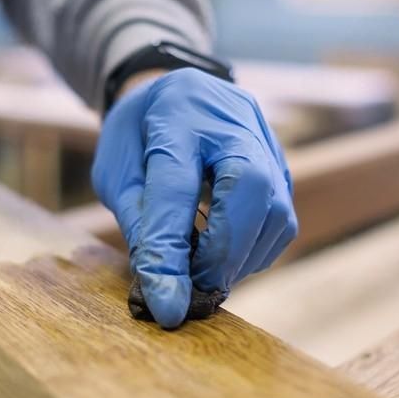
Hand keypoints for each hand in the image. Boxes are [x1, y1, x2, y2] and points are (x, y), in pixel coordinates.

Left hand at [92, 68, 296, 328]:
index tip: (168, 307)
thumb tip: (163, 289)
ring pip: (277, 211)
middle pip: (251, 189)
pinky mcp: (283, 164)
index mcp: (175, 114)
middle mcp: (230, 119)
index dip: (171, 250)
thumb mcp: (116, 173)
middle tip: (196, 289)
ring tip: (203, 274)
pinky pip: (282, 220)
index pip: (176, 187)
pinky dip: (254, 251)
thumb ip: (140, 223)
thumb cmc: (136, 136)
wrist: (173, 91)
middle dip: (225, 253)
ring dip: (242, 259)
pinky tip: (223, 256)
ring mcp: (265, 138)